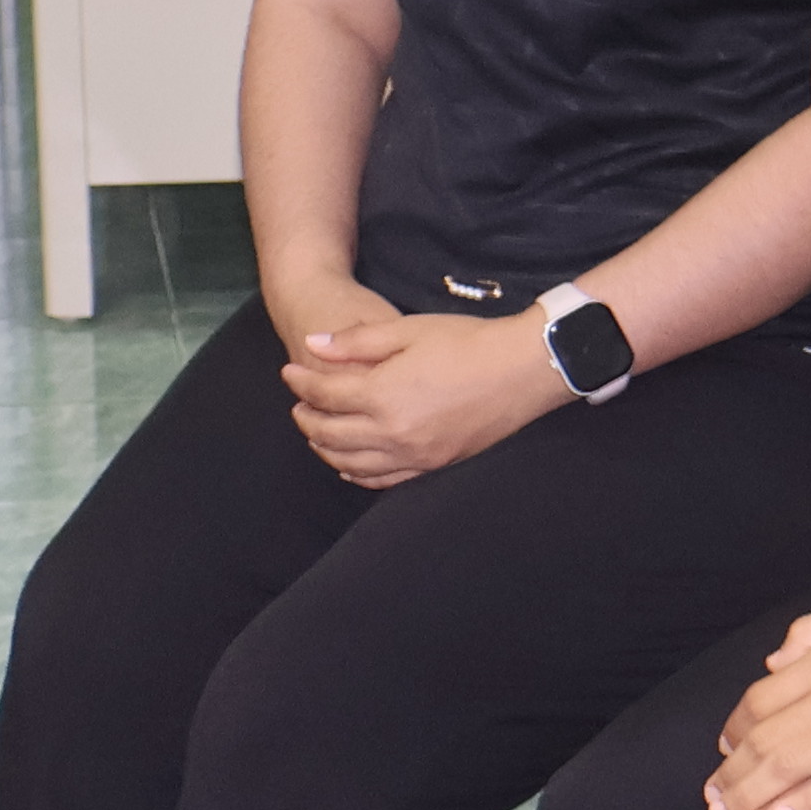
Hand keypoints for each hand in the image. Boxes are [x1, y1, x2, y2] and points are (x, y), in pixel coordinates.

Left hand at [281, 310, 566, 488]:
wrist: (521, 369)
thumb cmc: (466, 341)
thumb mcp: (407, 330)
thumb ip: (356, 341)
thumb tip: (312, 345)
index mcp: (383, 395)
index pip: (325, 395)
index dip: (301, 383)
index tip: (289, 373)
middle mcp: (394, 432)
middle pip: (331, 434)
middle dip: (307, 419)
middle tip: (299, 404)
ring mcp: (415, 454)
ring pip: (352, 464)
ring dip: (327, 449)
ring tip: (317, 432)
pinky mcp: (434, 464)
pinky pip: (384, 480)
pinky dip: (358, 474)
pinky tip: (348, 465)